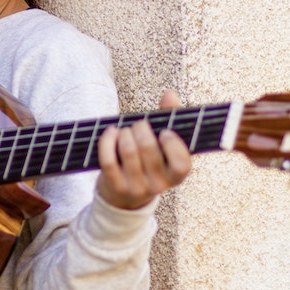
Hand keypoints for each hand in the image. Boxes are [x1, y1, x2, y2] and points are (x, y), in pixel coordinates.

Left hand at [95, 91, 192, 209]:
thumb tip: (170, 94)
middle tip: (138, 125)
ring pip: (128, 151)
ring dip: (124, 132)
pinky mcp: (116, 187)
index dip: (173, 144)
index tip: (165, 132)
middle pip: (148, 147)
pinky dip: (107, 141)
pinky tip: (110, 132)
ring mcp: (137, 188)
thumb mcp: (163, 144)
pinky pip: (109, 160)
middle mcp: (159, 185)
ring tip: (125, 130)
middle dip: (141, 128)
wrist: (124, 195)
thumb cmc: (148, 160)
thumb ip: (170, 118)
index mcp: (177, 175)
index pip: (181, 163)